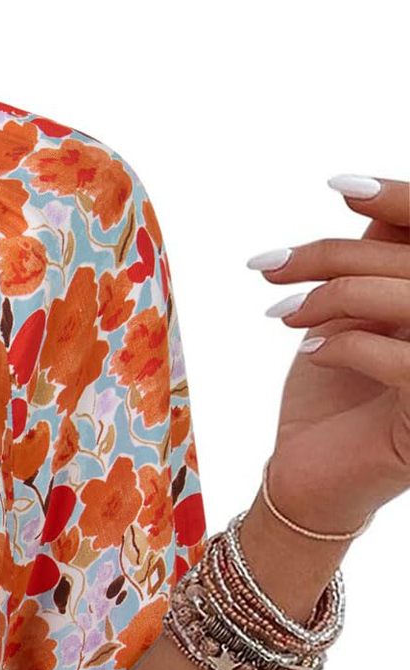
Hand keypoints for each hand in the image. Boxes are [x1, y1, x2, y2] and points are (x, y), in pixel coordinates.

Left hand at [252, 174, 408, 533]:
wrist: (309, 482)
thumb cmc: (333, 397)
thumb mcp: (351, 317)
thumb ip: (373, 260)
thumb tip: (361, 196)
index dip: (399, 200)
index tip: (340, 187)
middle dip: (334, 255)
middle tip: (272, 265)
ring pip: (406, 299)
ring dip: (334, 297)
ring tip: (283, 313)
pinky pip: (402, 360)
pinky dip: (350, 345)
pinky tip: (314, 351)